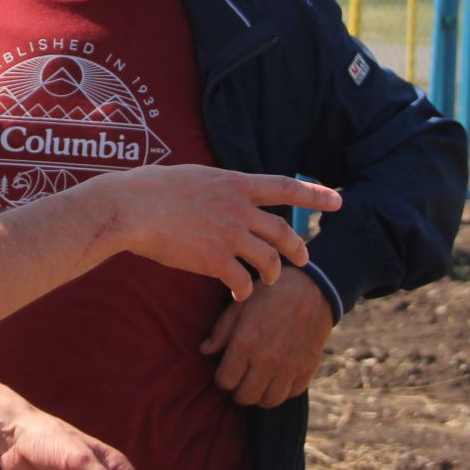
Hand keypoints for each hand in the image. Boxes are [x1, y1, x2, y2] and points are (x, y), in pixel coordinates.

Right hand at [106, 167, 340, 299]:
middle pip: (284, 231)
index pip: (285, 186)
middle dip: (298, 248)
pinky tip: (239, 293)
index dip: (315, 194)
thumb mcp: (193, 175)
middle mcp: (239, 208)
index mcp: (234, 184)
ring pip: (269, 260)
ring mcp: (229, 235)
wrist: (132, 209)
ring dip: (273, 273)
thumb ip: (216, 187)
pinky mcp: (215, 260)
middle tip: (304, 258)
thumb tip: (221, 191)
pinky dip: (245, 290)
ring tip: (270, 280)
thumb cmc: (151, 188)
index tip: (337, 201)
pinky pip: (242, 281)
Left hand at [200, 266, 334, 407]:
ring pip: (269, 401)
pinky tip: (276, 379)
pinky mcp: (307, 369)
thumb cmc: (270, 293)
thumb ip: (221, 331)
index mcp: (246, 344)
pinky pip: (291, 394)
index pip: (225, 381)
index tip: (224, 373)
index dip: (221, 379)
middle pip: (246, 396)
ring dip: (259, 396)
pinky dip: (282, 391)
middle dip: (238, 392)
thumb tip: (204, 351)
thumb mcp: (240, 305)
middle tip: (238, 382)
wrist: (311, 288)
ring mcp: (289, 367)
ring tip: (256, 384)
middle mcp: (267, 360)